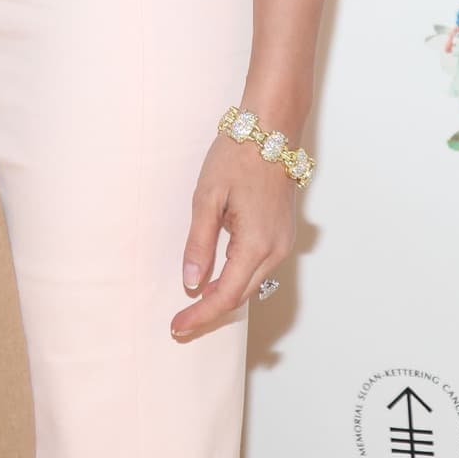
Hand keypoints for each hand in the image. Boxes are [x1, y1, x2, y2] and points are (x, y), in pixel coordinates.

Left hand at [171, 133, 295, 340]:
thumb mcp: (208, 197)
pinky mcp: (281, 235)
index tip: (176, 326)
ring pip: (250, 285)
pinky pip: (257, 269)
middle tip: (179, 323)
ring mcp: (282, 243)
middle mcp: (275, 250)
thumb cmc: (237, 157)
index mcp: (256, 244)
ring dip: (223, 298)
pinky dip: (236, 281)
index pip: (225, 295)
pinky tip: (216, 280)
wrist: (271, 130)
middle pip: (240, 297)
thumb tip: (192, 282)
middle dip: (209, 313)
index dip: (200, 315)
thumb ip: (199, 243)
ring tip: (192, 306)